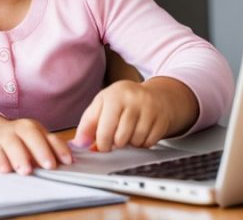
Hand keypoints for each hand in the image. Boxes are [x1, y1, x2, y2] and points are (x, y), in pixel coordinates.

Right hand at [0, 113, 72, 174]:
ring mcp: (3, 136)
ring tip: (26, 171)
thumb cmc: (19, 142)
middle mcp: (20, 129)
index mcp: (35, 129)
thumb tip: (69, 164)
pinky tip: (5, 169)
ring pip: (11, 142)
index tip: (68, 162)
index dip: (59, 148)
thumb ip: (50, 152)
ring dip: (20, 156)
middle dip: (41, 150)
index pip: (50, 137)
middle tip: (49, 166)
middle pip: (30, 134)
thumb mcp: (34, 144)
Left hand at [72, 78, 197, 151]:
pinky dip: (143, 144)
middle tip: (116, 139)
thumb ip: (89, 122)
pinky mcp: (162, 120)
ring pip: (135, 141)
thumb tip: (79, 143)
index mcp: (113, 95)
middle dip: (116, 143)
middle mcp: (132, 100)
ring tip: (128, 134)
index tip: (101, 147)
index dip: (101, 142)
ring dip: (130, 143)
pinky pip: (149, 142)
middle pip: (121, 137)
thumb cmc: (123, 101)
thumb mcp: (102, 104)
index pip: (104, 127)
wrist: (156, 95)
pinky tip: (140, 134)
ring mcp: (149, 109)